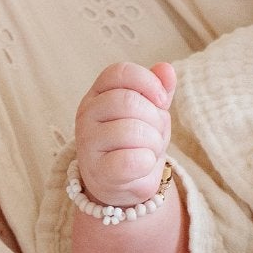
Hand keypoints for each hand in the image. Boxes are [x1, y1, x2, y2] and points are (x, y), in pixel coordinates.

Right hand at [74, 61, 176, 207]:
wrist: (123, 184)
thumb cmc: (136, 142)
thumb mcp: (149, 111)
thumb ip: (157, 90)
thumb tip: (166, 68)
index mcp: (98, 94)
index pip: (120, 72)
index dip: (147, 82)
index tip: (162, 101)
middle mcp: (86, 114)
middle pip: (128, 101)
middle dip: (155, 118)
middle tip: (155, 133)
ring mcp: (87, 143)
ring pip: (132, 130)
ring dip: (153, 142)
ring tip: (149, 150)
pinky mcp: (97, 171)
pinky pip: (131, 160)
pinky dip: (147, 162)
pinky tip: (143, 165)